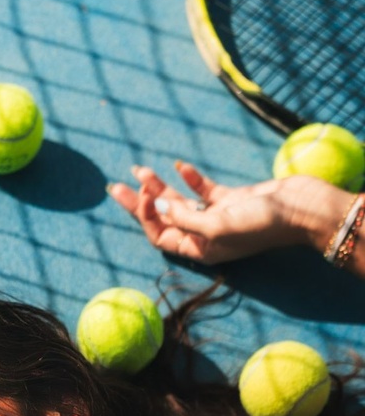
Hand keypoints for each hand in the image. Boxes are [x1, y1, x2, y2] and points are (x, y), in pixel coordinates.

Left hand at [108, 161, 344, 265]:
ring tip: (140, 169)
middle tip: (115, 186)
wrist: (301, 209)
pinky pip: (203, 190)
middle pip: (163, 219)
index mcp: (199, 250)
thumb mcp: (218, 225)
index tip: (145, 194)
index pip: (160, 235)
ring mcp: (217, 217)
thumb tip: (159, 204)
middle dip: (139, 202)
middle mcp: (204, 236)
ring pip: (180, 202)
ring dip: (160, 186)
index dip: (147, 216)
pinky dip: (190, 178)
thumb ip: (185, 218)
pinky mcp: (231, 200)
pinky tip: (179, 165)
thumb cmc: (262, 224)